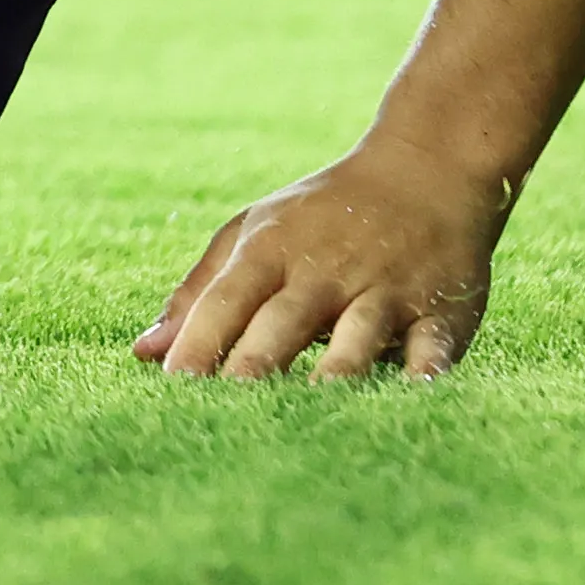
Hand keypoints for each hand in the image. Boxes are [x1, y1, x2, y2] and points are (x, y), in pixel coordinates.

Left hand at [136, 138, 508, 378]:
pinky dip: (423, 372)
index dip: (200, 342)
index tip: (172, 388)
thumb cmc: (321, 216)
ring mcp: (385, 289)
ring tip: (312, 411)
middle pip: (285, 320)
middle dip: (256, 363)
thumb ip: (199, 293)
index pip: (227, 300)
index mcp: (271, 250)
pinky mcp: (440, 310)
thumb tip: (143, 353)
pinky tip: (412, 398)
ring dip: (336, 371)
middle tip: (227, 414)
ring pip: (357, 334)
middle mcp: (325, 270)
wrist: (426, 170)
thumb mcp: (253, 234)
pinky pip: (431, 345)